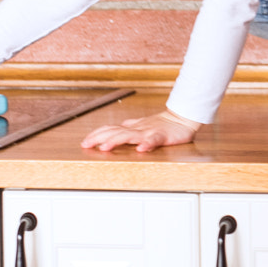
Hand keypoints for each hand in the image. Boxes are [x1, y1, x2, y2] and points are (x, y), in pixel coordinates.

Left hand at [80, 109, 201, 152]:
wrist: (183, 118)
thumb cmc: (164, 123)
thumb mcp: (143, 125)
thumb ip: (131, 126)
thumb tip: (119, 126)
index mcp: (132, 127)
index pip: (110, 129)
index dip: (97, 135)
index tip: (84, 142)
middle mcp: (138, 129)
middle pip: (115, 132)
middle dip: (99, 138)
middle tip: (86, 145)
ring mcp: (149, 132)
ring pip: (130, 136)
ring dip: (116, 141)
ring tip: (105, 147)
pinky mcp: (162, 136)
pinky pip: (154, 140)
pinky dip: (147, 144)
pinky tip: (141, 149)